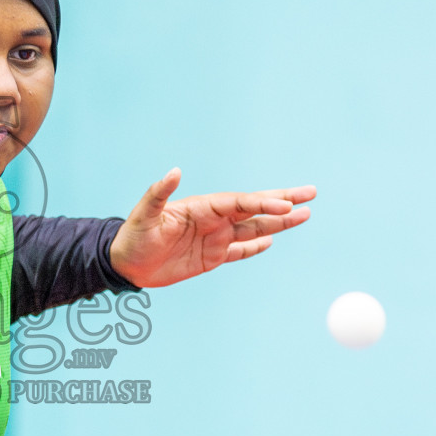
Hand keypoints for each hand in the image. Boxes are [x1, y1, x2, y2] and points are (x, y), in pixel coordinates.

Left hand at [108, 169, 314, 288]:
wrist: (125, 264)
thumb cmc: (132, 237)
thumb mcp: (143, 215)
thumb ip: (159, 193)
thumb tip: (174, 171)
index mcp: (202, 207)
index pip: (240, 203)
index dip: (263, 204)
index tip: (286, 206)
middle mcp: (213, 220)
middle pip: (254, 209)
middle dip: (282, 201)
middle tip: (310, 193)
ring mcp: (214, 239)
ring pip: (254, 228)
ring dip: (279, 223)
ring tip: (305, 214)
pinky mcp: (211, 258)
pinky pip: (239, 251)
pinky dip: (255, 246)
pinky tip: (272, 239)